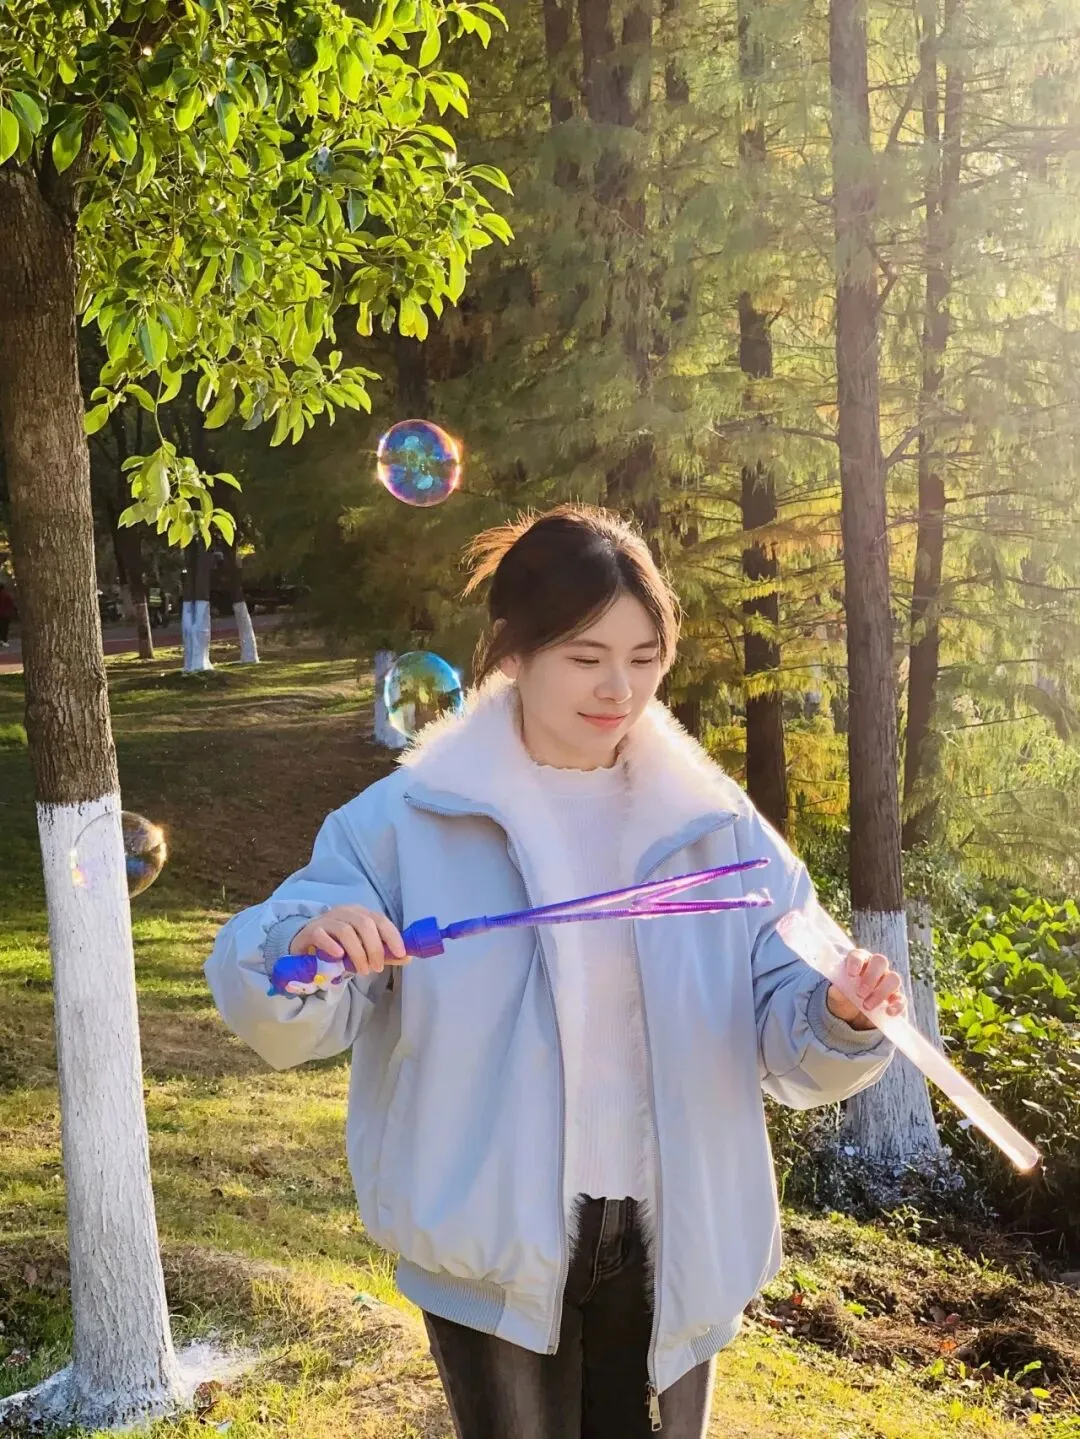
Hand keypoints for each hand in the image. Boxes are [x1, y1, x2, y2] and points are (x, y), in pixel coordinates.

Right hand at [290, 905, 408, 976]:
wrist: (306, 949)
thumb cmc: (338, 948)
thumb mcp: (363, 951)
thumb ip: (383, 953)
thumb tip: (408, 957)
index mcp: (360, 913)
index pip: (380, 919)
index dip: (392, 936)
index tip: (401, 953)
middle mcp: (344, 912)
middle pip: (364, 924)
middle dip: (375, 948)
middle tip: (377, 968)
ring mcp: (326, 920)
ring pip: (346, 931)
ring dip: (357, 952)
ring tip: (362, 970)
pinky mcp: (310, 931)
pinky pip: (322, 935)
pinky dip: (332, 946)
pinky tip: (339, 957)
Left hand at [826, 949, 905, 1030]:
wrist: (852, 1015)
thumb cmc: (843, 997)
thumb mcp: (836, 994)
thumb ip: (837, 991)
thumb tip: (840, 992)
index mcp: (859, 961)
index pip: (859, 955)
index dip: (856, 963)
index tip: (851, 975)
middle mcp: (875, 967)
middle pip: (880, 962)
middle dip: (871, 978)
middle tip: (860, 994)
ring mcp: (888, 981)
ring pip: (894, 978)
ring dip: (881, 992)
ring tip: (867, 1006)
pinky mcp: (896, 998)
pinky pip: (902, 998)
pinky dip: (897, 1005)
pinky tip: (889, 1012)